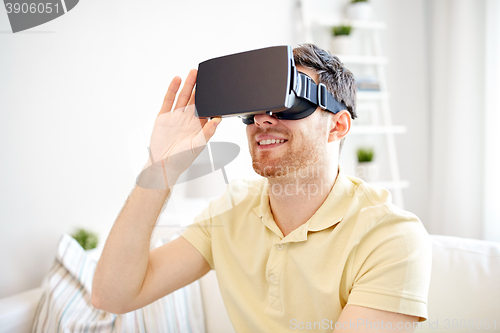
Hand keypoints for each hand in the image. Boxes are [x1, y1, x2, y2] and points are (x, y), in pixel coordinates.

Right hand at [136, 69, 220, 188]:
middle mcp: (187, 119)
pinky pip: (168, 100)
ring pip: (183, 97)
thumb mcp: (198, 145)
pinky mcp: (163, 116)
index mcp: (198, 126)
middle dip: (200, 87)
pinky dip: (172, 90)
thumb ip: (208, 132)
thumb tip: (218, 120)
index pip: (206, 108)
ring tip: (193, 73)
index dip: (210, 98)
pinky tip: (177, 80)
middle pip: (195, 99)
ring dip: (188, 85)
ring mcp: (175, 117)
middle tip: (205, 74)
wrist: (163, 164)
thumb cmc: (181, 159)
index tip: (216, 87)